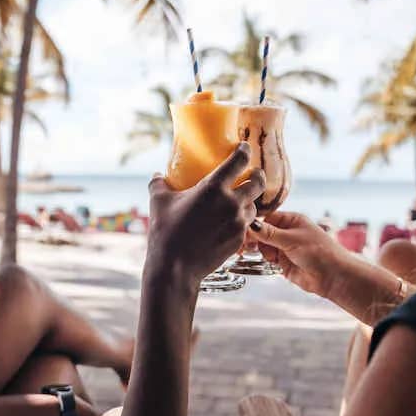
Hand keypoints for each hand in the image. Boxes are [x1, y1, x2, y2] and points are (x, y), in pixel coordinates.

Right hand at [147, 143, 264, 284]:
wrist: (175, 268)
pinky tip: (231, 222)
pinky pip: (247, 225)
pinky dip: (242, 221)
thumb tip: (157, 175)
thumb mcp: (158, 202)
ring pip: (254, 206)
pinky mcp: (239, 239)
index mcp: (213, 188)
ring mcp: (237, 223)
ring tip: (240, 202)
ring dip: (249, 202)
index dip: (244, 150)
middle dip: (257, 176)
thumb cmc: (165, 233)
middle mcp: (230, 203)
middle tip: (253, 174)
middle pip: (257, 182)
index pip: (239, 161)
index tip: (244, 147)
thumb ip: (159, 183)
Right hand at [246, 211, 349, 296]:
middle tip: (245, 244)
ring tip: (257, 252)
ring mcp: (284, 247)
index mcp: (292, 220)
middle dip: (254, 237)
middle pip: (262, 232)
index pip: (267, 218)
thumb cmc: (319, 252)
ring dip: (259, 249)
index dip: (255, 224)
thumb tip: (251, 225)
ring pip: (263, 245)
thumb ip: (269, 233)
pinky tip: (267, 260)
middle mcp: (287, 232)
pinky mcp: (283, 262)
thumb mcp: (291, 239)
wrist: (333, 277)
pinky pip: (267, 258)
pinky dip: (264, 259)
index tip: (243, 230)